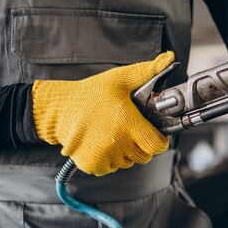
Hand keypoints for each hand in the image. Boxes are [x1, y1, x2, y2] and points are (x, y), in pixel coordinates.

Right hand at [31, 52, 174, 175]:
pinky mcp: (92, 164)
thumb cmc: (90, 94)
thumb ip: (147, 72)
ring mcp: (104, 156)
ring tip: (113, 133)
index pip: (157, 145)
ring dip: (125, 152)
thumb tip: (169, 59)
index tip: (152, 132)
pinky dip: (109, 159)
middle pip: (144, 155)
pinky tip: (102, 142)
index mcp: (128, 123)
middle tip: (129, 129)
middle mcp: (118, 143)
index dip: (158, 139)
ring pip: (128, 162)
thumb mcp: (120, 79)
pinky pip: (111, 168)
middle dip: (142, 144)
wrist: (59, 109)